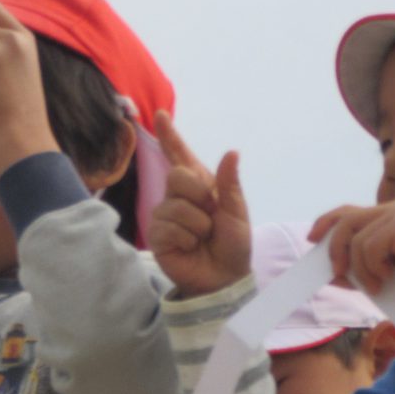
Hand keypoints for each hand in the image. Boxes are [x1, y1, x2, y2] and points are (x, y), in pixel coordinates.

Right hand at [148, 114, 252, 296]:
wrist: (225, 277)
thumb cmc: (232, 244)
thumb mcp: (237, 212)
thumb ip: (230, 184)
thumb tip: (232, 152)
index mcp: (200, 186)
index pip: (180, 156)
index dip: (170, 136)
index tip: (161, 116)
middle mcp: (179, 197)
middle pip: (177, 176)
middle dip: (199, 196)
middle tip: (210, 216)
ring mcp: (165, 216)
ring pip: (175, 206)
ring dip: (197, 224)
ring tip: (202, 238)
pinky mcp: (157, 236)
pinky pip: (169, 227)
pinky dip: (187, 238)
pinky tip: (190, 247)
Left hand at [309, 200, 394, 299]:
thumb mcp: (386, 273)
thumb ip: (363, 267)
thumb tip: (335, 273)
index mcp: (389, 215)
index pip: (348, 211)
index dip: (326, 223)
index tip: (311, 240)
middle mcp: (394, 209)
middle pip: (345, 222)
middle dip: (335, 250)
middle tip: (338, 275)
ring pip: (356, 239)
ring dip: (360, 269)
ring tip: (377, 285)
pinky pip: (370, 246)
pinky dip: (372, 267)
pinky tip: (386, 278)